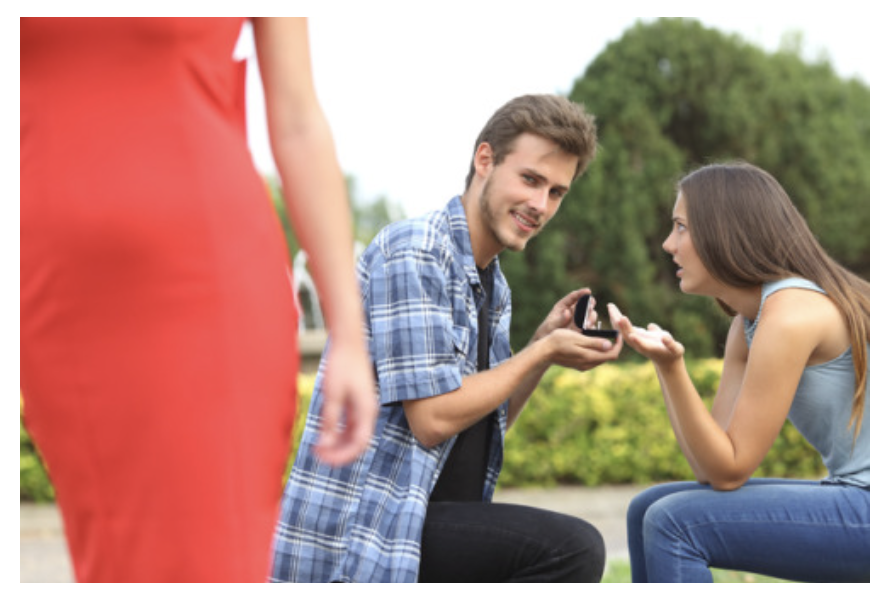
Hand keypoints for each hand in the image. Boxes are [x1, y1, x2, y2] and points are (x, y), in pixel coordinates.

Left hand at [313, 339, 377, 465]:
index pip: (359, 444)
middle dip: (338, 453)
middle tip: (317, 456)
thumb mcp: (332, 395)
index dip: (342, 456)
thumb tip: (325, 444)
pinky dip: (337, 433)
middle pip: (357, 443)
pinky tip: (323, 435)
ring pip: (353, 435)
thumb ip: (329, 420)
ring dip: (337, 445)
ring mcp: (363, 408)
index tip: (323, 459)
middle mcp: (368, 412)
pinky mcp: (356, 402)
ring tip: (318, 448)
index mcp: (367, 411)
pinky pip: (349, 426)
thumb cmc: (341, 365)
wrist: (348, 342)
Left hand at [531, 288, 593, 342]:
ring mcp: (579, 321)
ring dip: (591, 317)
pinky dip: (591, 327)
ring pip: (591, 315)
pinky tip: (589, 329)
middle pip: (585, 304)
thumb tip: (567, 312)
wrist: (548, 346)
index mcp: (563, 306)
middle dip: (589, 305)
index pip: (574, 296)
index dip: (581, 293)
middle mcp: (573, 312)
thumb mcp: (550, 326)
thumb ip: (559, 320)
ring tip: (588, 322)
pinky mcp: (584, 330)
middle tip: (589, 307)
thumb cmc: (546, 332)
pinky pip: (591, 327)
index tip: (588, 291)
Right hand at [541, 327, 622, 371]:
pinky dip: (596, 350)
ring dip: (604, 347)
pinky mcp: (578, 365)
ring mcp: (583, 365)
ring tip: (602, 334)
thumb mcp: (577, 338)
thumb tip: (610, 345)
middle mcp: (588, 364)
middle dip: (613, 345)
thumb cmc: (559, 341)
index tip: (618, 333)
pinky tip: (591, 341)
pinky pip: (592, 359)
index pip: (613, 354)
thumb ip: (594, 343)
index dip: (618, 344)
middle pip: (608, 356)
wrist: (544, 351)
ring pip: (600, 358)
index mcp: (590, 357)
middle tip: (612, 332)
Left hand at [608, 303, 683, 364]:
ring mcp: (635, 340)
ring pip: (623, 330)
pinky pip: (623, 327)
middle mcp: (639, 344)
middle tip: (614, 312)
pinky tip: (613, 310)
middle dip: (621, 324)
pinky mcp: (634, 335)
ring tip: (611, 306)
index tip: (632, 334)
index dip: (636, 339)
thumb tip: (665, 337)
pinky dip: (618, 319)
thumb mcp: (675, 349)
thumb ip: (670, 344)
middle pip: (627, 334)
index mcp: (648, 348)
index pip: (640, 344)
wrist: (665, 359)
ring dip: (616, 319)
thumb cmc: (672, 353)